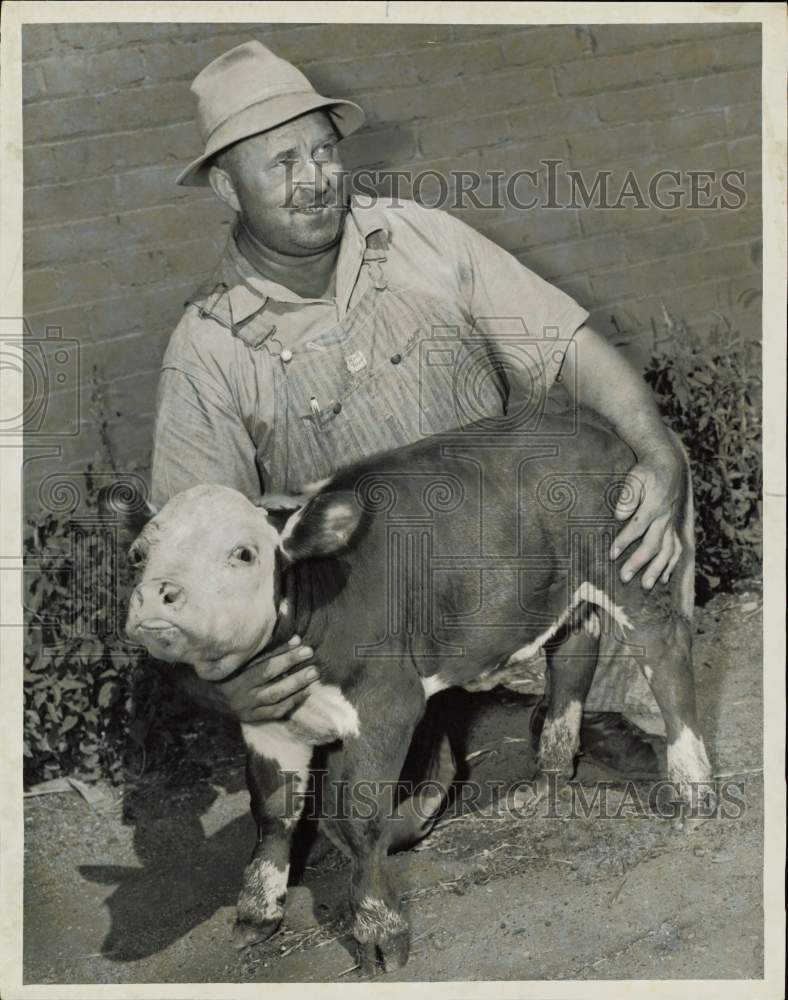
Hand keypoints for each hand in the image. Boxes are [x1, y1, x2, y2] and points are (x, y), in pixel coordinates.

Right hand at [216, 635, 318, 722]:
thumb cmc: (228, 668)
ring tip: (313, 677)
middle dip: (294, 672)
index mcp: (235, 673)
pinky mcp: (249, 717)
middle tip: (313, 665)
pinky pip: (274, 712)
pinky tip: (305, 693)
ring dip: (296, 688)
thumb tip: (295, 638)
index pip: (264, 664)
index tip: (302, 644)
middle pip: (271, 681)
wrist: (205, 693)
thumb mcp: (241, 657)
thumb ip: (266, 648)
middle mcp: (239, 692)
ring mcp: (245, 707)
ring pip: (275, 698)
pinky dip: (291, 703)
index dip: (284, 654)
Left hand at [609, 449, 683, 589]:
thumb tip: (619, 515)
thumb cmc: (647, 471)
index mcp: (654, 505)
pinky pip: (677, 549)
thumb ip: (628, 495)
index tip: (611, 555)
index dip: (624, 542)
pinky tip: (662, 579)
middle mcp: (666, 517)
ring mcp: (672, 524)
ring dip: (657, 569)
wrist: (668, 464)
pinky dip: (671, 565)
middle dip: (639, 562)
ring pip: (668, 550)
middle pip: (654, 544)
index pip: (637, 527)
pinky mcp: (675, 527)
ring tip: (646, 586)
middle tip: (624, 577)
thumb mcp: (635, 476)